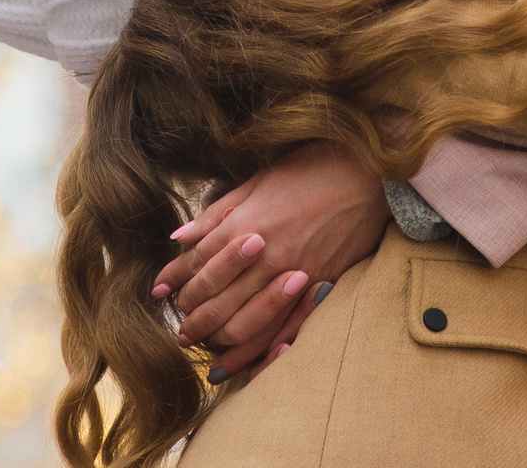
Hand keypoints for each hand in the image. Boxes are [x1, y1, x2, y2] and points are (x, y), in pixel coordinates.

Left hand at [150, 142, 387, 378]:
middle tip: (179, 328)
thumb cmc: (310, 169)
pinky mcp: (319, 289)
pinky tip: (246, 358)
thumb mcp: (256, 182)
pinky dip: (262, 350)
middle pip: (215, 302)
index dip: (175, 280)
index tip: (160, 291)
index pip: (197, 265)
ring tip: (203, 344)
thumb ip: (216, 215)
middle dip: (191, 318)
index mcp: (244, 227)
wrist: (366, 174)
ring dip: (218, 339)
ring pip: (245, 324)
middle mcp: (264, 257)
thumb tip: (179, 237)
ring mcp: (293, 277)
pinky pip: (285, 331)